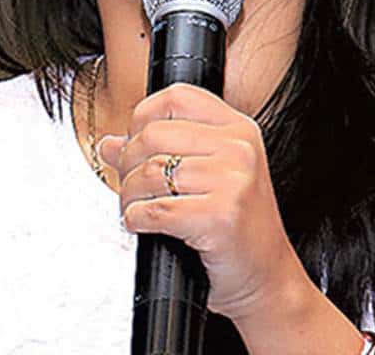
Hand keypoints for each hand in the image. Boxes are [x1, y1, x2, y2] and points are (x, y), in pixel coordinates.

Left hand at [96, 83, 307, 322]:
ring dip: (128, 196)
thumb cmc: (235, 227)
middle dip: (127, 163)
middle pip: (154, 134)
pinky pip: (155, 209)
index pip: (176, 97)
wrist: (266, 277)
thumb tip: (108, 144)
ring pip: (150, 173)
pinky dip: (136, 219)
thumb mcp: (205, 176)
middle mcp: (239, 149)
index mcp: (238, 129)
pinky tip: (141, 224)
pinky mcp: (220, 217)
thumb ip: (159, 152)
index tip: (135, 143)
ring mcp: (233, 182)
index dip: (142, 117)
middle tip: (128, 185)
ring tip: (134, 208)